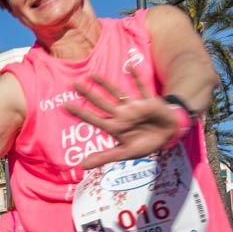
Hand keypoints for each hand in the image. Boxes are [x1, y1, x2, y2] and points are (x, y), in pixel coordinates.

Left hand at [63, 68, 186, 169]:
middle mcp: (121, 115)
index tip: (65, 105)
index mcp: (115, 127)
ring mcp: (134, 107)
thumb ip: (104, 157)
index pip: (94, 119)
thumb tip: (81, 166)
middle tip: (73, 84)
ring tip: (92, 74)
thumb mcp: (125, 153)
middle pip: (101, 103)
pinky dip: (137, 77)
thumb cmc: (145, 144)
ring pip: (117, 93)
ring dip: (106, 84)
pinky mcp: (149, 102)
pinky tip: (130, 65)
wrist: (168, 136)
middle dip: (88, 94)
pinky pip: (142, 88)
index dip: (80, 113)